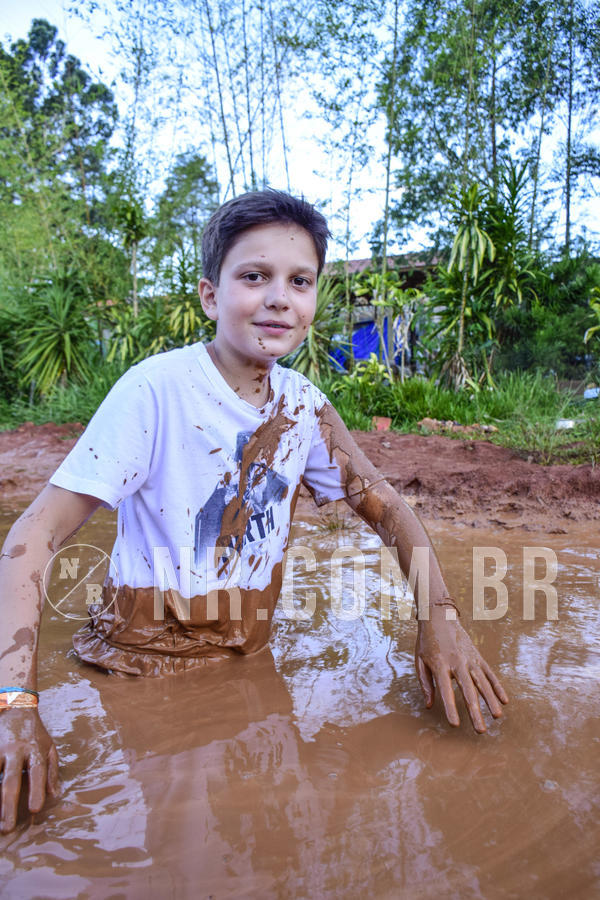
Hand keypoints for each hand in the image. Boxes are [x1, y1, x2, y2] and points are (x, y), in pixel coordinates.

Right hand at [0, 708, 58, 832]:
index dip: (36, 790)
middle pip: (11, 780)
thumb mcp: (50, 747)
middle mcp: (16, 750)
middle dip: (8, 805)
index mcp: (35, 750)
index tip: (34, 810)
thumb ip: (52, 771)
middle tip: (8, 827)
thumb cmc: (35, 734)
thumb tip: (55, 795)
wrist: (16, 709)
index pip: (37, 772)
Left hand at [415, 616, 508, 732]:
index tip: (455, 725)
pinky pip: (490, 673)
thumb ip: (425, 684)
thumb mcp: (419, 661)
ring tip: (497, 717)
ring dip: (490, 701)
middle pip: (468, 690)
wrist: (439, 616)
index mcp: (440, 665)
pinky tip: (504, 700)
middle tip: (481, 731)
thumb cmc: (426, 642)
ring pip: (483, 682)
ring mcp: (470, 659)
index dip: (450, 708)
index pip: (446, 691)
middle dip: (475, 712)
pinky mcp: (478, 656)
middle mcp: (457, 662)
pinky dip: (497, 686)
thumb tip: (429, 705)